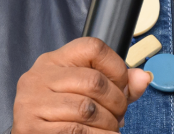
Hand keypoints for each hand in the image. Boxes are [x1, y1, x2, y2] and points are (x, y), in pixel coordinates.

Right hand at [13, 37, 151, 132]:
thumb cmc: (59, 115)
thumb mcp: (84, 92)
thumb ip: (115, 86)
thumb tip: (143, 77)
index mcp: (53, 61)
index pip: (93, 47)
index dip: (117, 68)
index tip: (121, 87)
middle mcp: (39, 76)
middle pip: (94, 81)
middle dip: (117, 103)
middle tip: (118, 116)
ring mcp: (32, 101)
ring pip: (87, 109)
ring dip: (108, 124)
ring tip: (109, 129)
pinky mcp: (31, 126)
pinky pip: (77, 131)